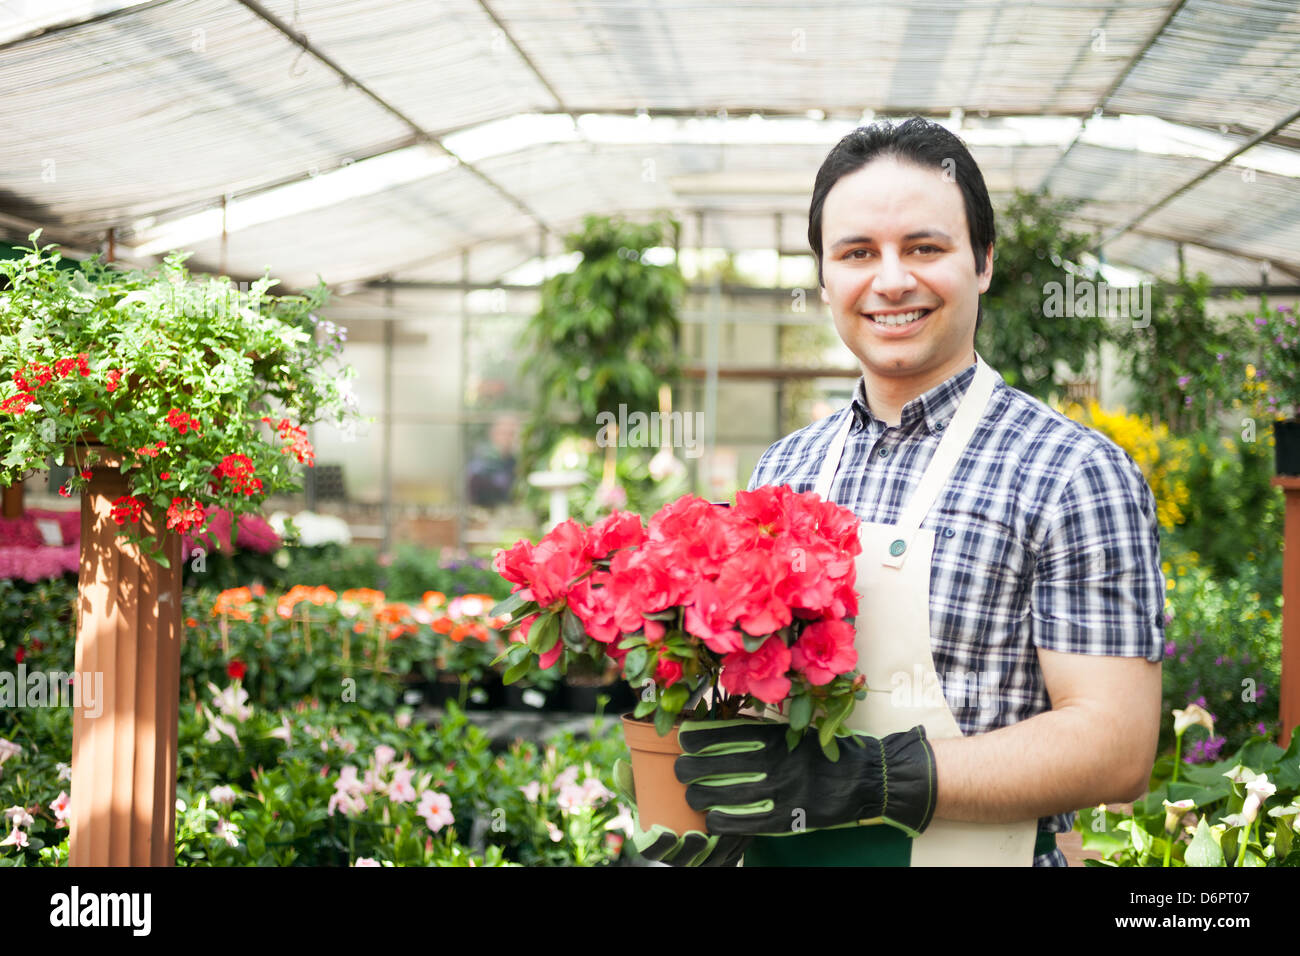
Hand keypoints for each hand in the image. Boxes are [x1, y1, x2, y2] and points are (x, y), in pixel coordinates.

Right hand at [612, 759, 749, 865]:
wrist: (698, 816)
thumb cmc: (669, 804)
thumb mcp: (650, 795)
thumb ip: (634, 781)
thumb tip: (619, 763)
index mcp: (656, 842)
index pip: (651, 850)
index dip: (658, 846)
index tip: (666, 832)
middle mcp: (678, 856)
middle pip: (682, 861)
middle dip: (690, 851)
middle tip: (697, 836)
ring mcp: (702, 859)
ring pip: (709, 861)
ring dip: (716, 852)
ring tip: (721, 834)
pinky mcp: (725, 857)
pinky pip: (731, 856)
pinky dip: (736, 847)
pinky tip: (741, 833)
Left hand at [673, 719, 936, 837]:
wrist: (862, 779)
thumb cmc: (822, 752)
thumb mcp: (791, 732)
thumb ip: (758, 732)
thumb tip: (718, 730)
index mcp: (770, 736)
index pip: (718, 735)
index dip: (693, 739)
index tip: (683, 740)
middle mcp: (768, 762)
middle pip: (708, 767)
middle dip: (686, 770)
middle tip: (682, 772)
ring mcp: (774, 792)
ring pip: (717, 796)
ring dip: (697, 797)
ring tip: (693, 796)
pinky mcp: (782, 818)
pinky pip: (738, 822)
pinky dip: (718, 821)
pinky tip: (712, 818)